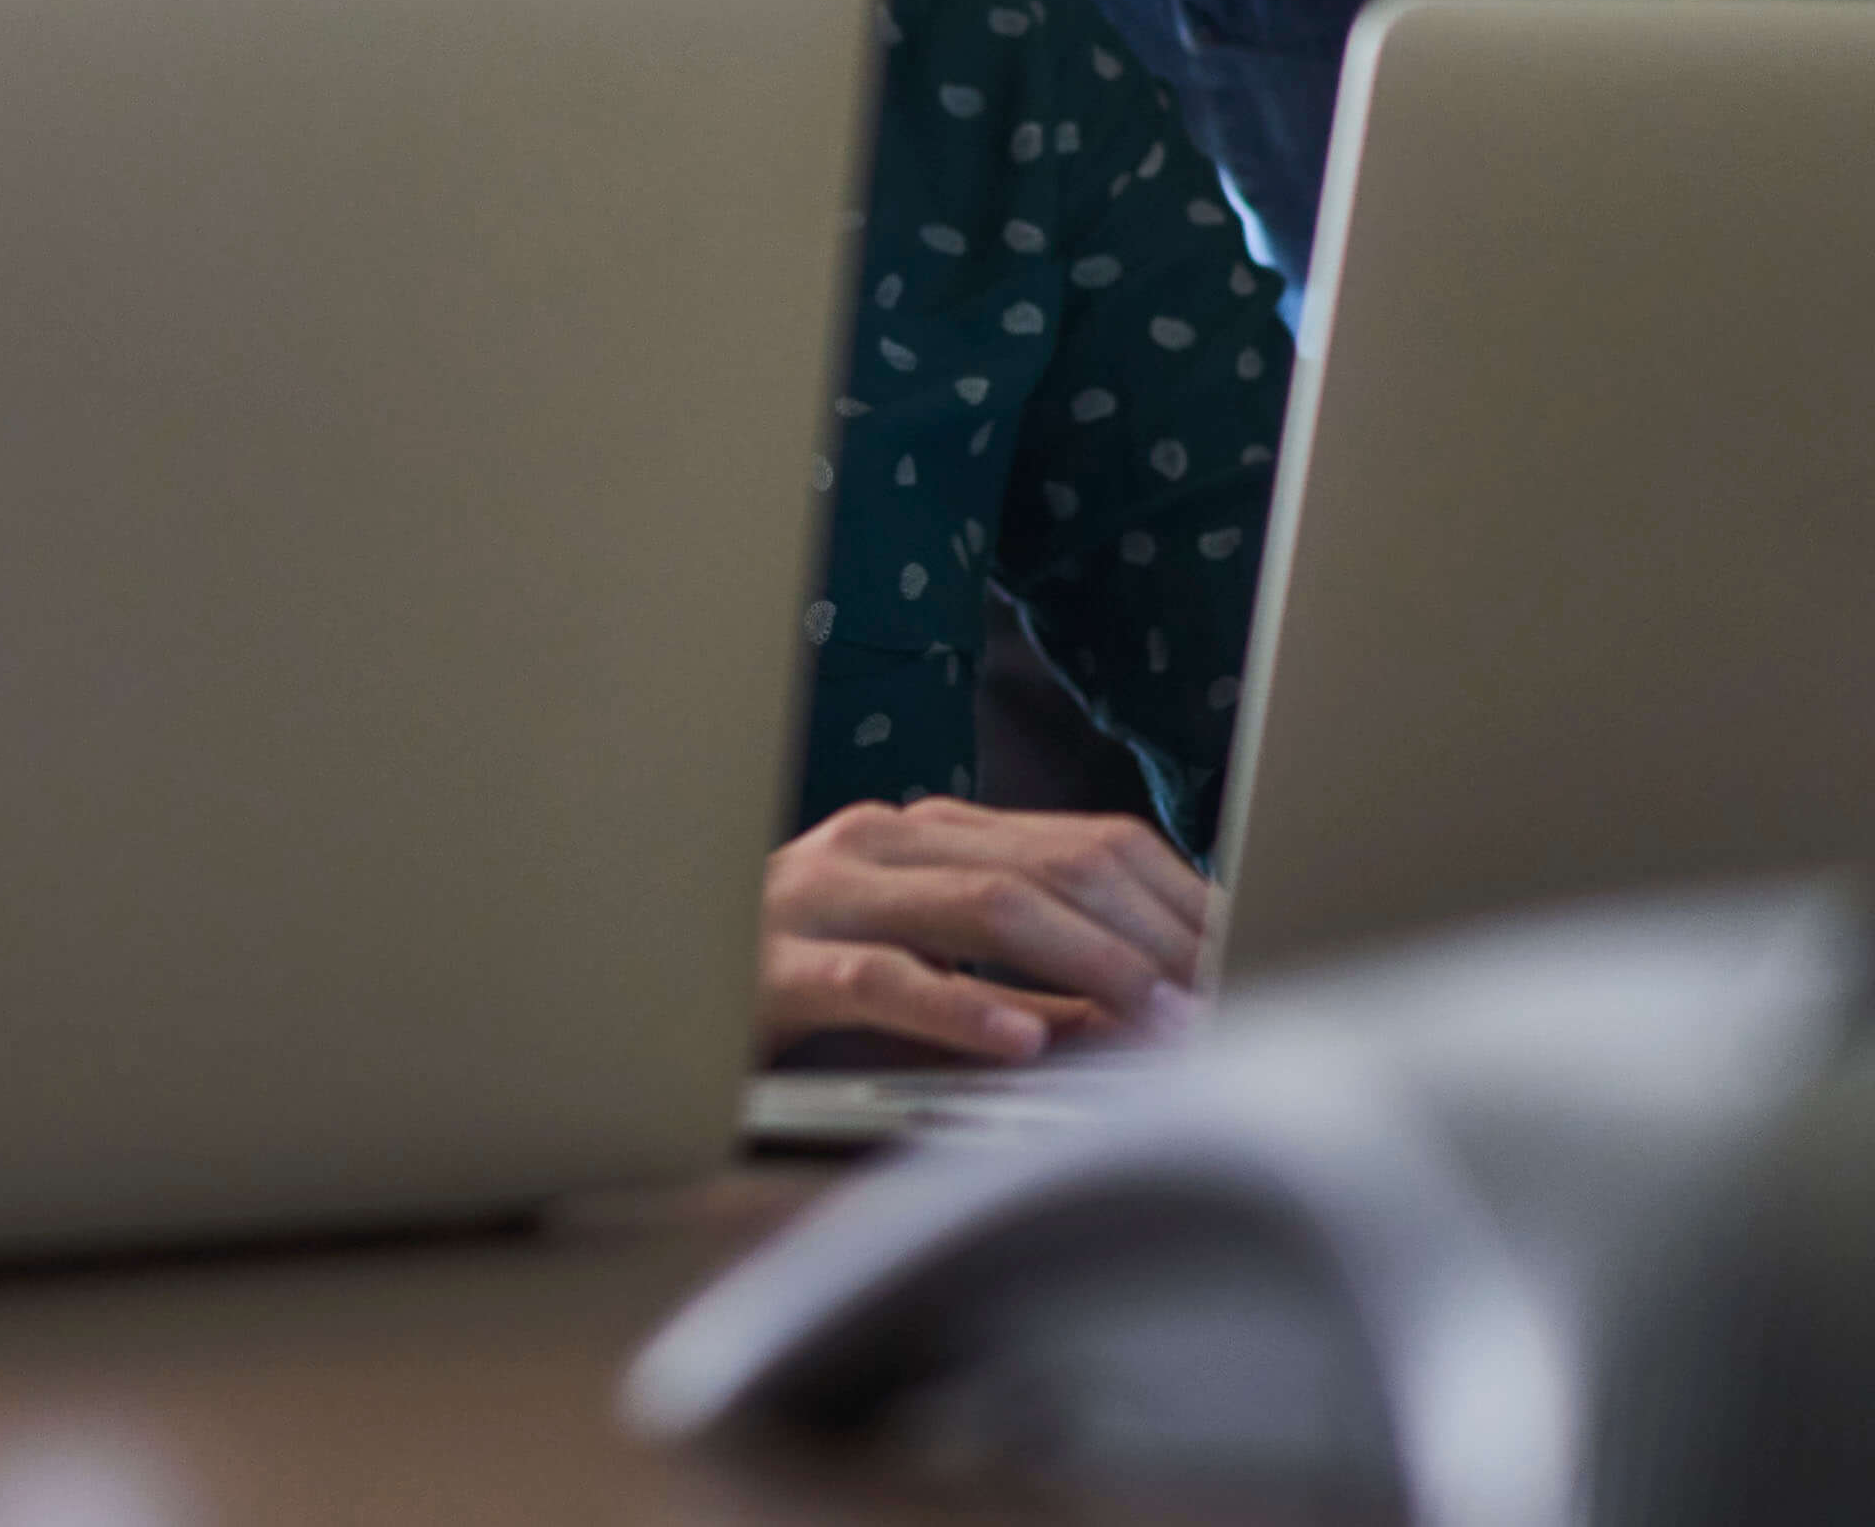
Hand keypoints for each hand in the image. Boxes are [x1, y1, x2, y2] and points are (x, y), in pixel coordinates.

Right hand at [758, 795, 1213, 1062]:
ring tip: (1157, 1019)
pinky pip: (881, 976)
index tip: (1245, 956)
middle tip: (1225, 996)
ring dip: (1089, 967)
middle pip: (1052, 864)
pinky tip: (1020, 1040)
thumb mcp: (916, 970)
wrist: (629, 986)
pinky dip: (959, 1006)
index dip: (1175, 897)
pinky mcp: (772, 967)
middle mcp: (877, 843)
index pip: (1082, 840)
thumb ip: (1017, 983)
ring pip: (983, 905)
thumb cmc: (777, 989)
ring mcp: (820, 895)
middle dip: (1154, 934)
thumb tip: (1138, 1018)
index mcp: (919, 834)